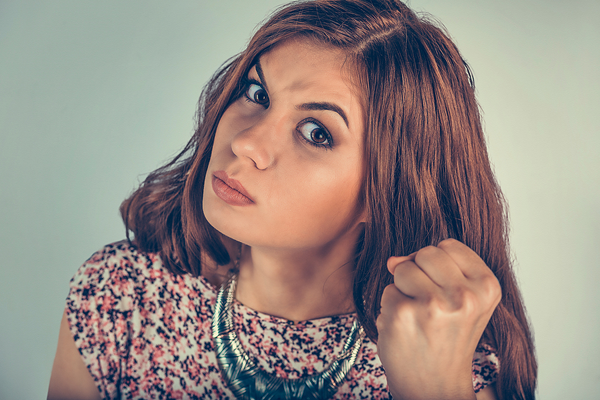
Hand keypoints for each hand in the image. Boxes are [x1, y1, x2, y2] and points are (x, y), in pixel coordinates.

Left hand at [376, 239, 500, 399]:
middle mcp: (464, 295)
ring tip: (417, 316)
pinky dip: (390, 308)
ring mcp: (433, 304)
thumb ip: (434, 270)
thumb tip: (393, 260)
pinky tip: (406, 328)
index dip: (437, 264)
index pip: (448, 246)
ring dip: (402, 290)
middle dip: (419, 273)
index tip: (444, 289)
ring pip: (402, 268)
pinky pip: (387, 291)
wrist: (436, 387)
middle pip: (425, 252)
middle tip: (429, 305)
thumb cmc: (448, 339)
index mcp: (486, 287)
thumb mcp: (461, 301)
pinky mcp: (404, 314)